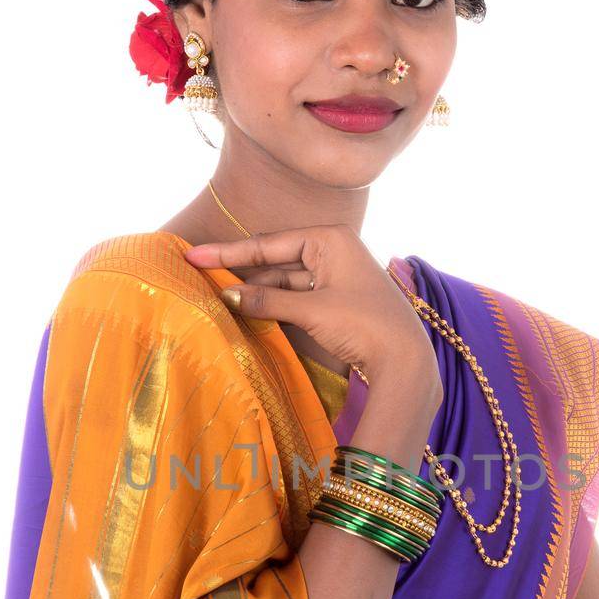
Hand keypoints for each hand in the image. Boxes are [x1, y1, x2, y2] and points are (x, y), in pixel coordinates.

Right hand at [182, 223, 440, 394]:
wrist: (405, 360)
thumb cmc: (363, 325)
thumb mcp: (310, 310)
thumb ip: (266, 300)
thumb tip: (227, 296)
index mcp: (330, 238)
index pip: (268, 243)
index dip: (228, 252)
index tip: (193, 255)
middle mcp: (335, 249)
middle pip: (276, 260)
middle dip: (243, 272)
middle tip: (202, 279)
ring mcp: (338, 274)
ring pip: (287, 280)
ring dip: (259, 292)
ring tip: (222, 300)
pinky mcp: (340, 298)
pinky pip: (299, 296)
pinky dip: (277, 304)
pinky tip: (253, 312)